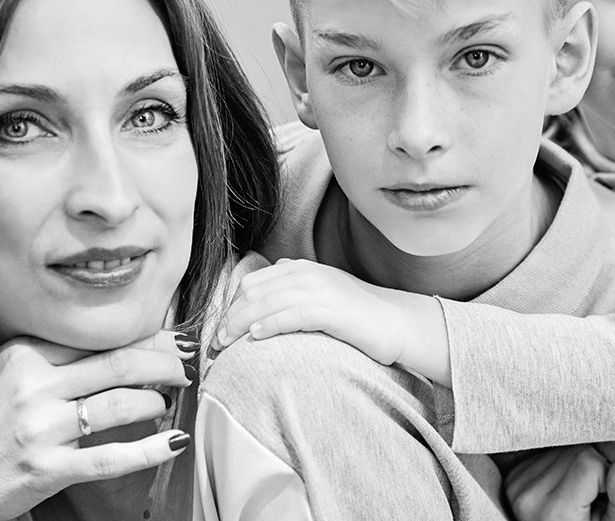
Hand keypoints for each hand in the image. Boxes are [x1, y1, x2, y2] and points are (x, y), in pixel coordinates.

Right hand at [0, 330, 194, 520]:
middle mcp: (35, 387)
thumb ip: (13, 337)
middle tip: (184, 364)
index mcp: (23, 355)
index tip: (167, 338)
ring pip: (120, 405)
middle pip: (119, 364)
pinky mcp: (50, 468)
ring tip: (168, 398)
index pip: (96, 339)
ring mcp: (44, 430)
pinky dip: (148, 449)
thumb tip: (22, 295)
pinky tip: (174, 441)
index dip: (140, 337)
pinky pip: (110, 457)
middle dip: (162, 362)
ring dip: (156, 400)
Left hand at [214, 259, 450, 382]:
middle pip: (253, 292)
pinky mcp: (332, 309)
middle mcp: (307, 274)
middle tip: (215, 344)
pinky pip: (292, 314)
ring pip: (267, 302)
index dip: (229, 307)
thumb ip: (298, 284)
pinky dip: (270, 323)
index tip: (218, 332)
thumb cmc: (359, 315)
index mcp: (302, 269)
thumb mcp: (325, 292)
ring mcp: (320, 289)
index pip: (251, 283)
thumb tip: (274, 274)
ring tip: (226, 345)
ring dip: (241, 324)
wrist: (399, 323)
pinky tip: (256, 336)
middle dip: (229, 318)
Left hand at [506, 447, 614, 520]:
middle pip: (575, 452)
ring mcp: (517, 486)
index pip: (589, 464)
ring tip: (578, 495)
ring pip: (562, 448)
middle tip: (592, 498)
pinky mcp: (513, 477)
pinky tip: (564, 487)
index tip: (604, 500)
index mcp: (555, 514)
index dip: (607, 477)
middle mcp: (529, 498)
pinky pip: (547, 451)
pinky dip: (562, 464)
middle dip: (592, 469)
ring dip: (577, 465)